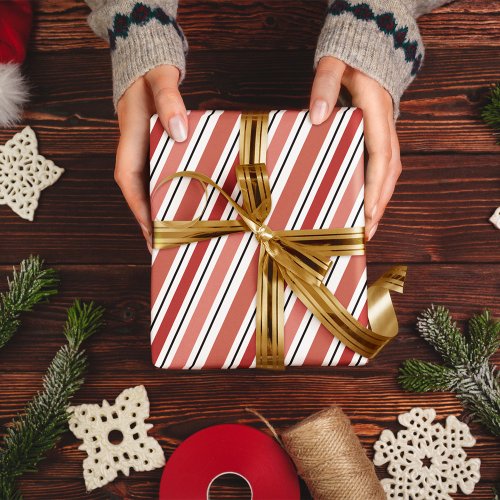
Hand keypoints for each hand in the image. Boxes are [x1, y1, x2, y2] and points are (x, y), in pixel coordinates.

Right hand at [115, 65, 187, 251]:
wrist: (148, 63)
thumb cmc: (152, 73)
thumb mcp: (160, 80)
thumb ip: (169, 100)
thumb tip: (178, 131)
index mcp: (131, 140)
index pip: (129, 181)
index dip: (138, 208)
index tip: (150, 230)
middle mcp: (135, 152)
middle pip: (139, 192)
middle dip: (149, 220)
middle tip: (164, 246)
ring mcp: (145, 153)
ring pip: (150, 189)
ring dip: (159, 212)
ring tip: (174, 237)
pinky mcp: (156, 151)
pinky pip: (161, 178)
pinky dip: (168, 195)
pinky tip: (182, 208)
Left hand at [309, 56, 401, 240]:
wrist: (367, 50)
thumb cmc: (349, 59)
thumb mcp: (334, 65)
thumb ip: (324, 86)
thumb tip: (318, 117)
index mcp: (377, 113)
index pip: (380, 156)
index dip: (376, 186)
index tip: (369, 212)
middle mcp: (386, 127)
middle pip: (389, 172)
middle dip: (380, 204)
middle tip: (367, 233)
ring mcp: (385, 133)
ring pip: (389, 173)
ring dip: (380, 200)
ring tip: (367, 227)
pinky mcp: (379, 137)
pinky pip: (382, 167)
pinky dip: (376, 188)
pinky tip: (365, 204)